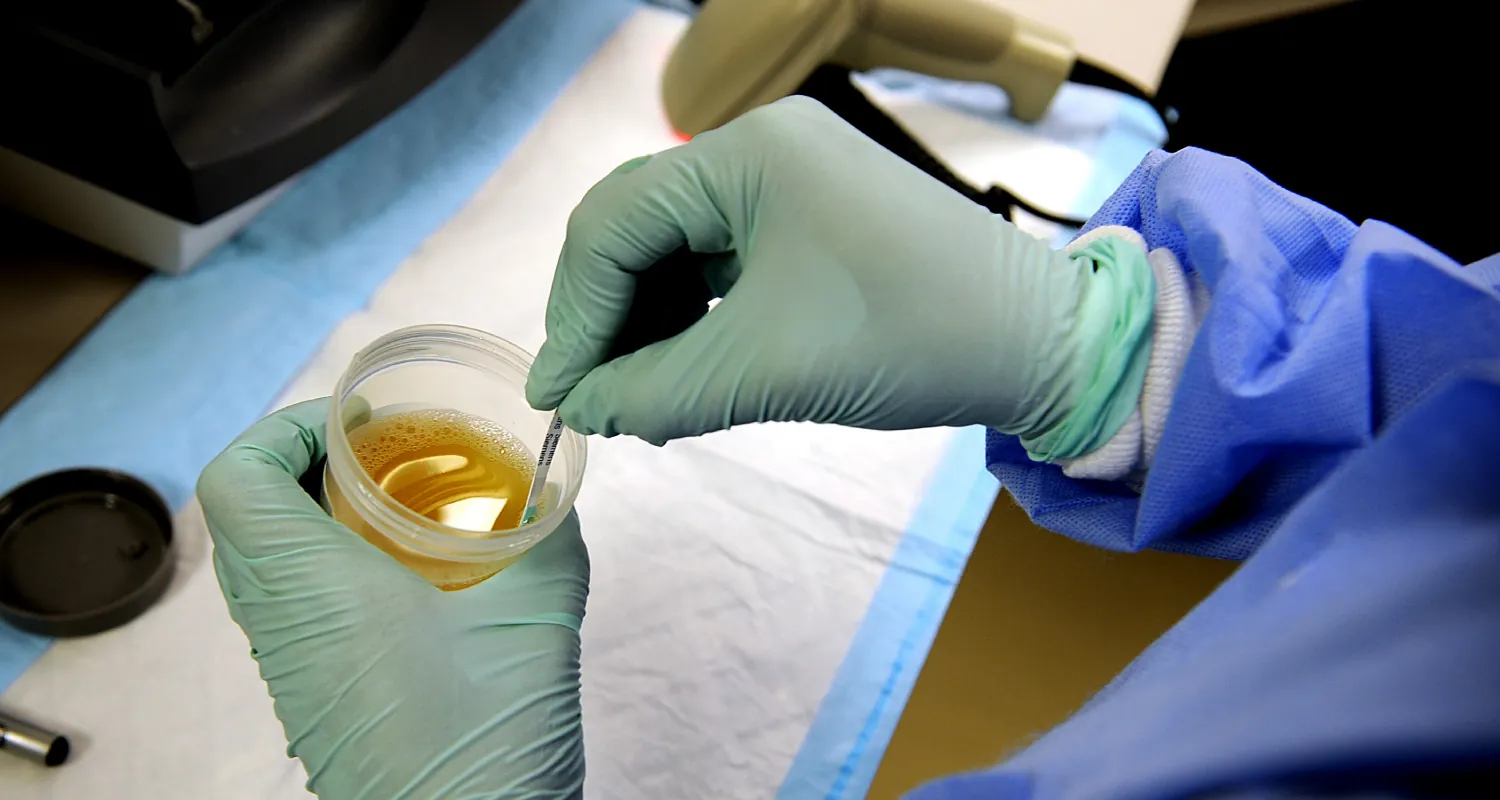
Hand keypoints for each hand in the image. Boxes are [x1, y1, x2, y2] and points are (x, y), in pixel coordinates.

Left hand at [197, 399, 587, 798]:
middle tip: (381, 451)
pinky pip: (289, 601)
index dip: (284, 427)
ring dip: (313, 511)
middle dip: (305, 460)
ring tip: (397, 503)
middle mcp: (284, 623)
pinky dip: (327, 562)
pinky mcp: (310, 694)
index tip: (357, 422)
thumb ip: (549, 536)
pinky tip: (409, 572)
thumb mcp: (539, 618)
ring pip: (263, 557)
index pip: (237, 478)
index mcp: (318, 587)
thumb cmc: (485, 744)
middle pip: (245, 510)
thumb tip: (553, 492)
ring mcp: (289, 665)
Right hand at [526, 97, 1153, 460]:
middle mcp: (760, 152)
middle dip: (606, 318)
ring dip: (647, 325)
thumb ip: (655, 391)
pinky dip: (693, 321)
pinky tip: (685, 376)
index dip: (574, 315)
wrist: (1042, 344)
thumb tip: (580, 411)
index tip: (558, 398)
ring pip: (675, 251)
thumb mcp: (768, 370)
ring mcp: (787, 184)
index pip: (613, 223)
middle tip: (591, 400)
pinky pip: (720, 265)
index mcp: (747, 155)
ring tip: (640, 400)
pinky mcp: (809, 223)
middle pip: (635, 229)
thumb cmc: (914, 339)